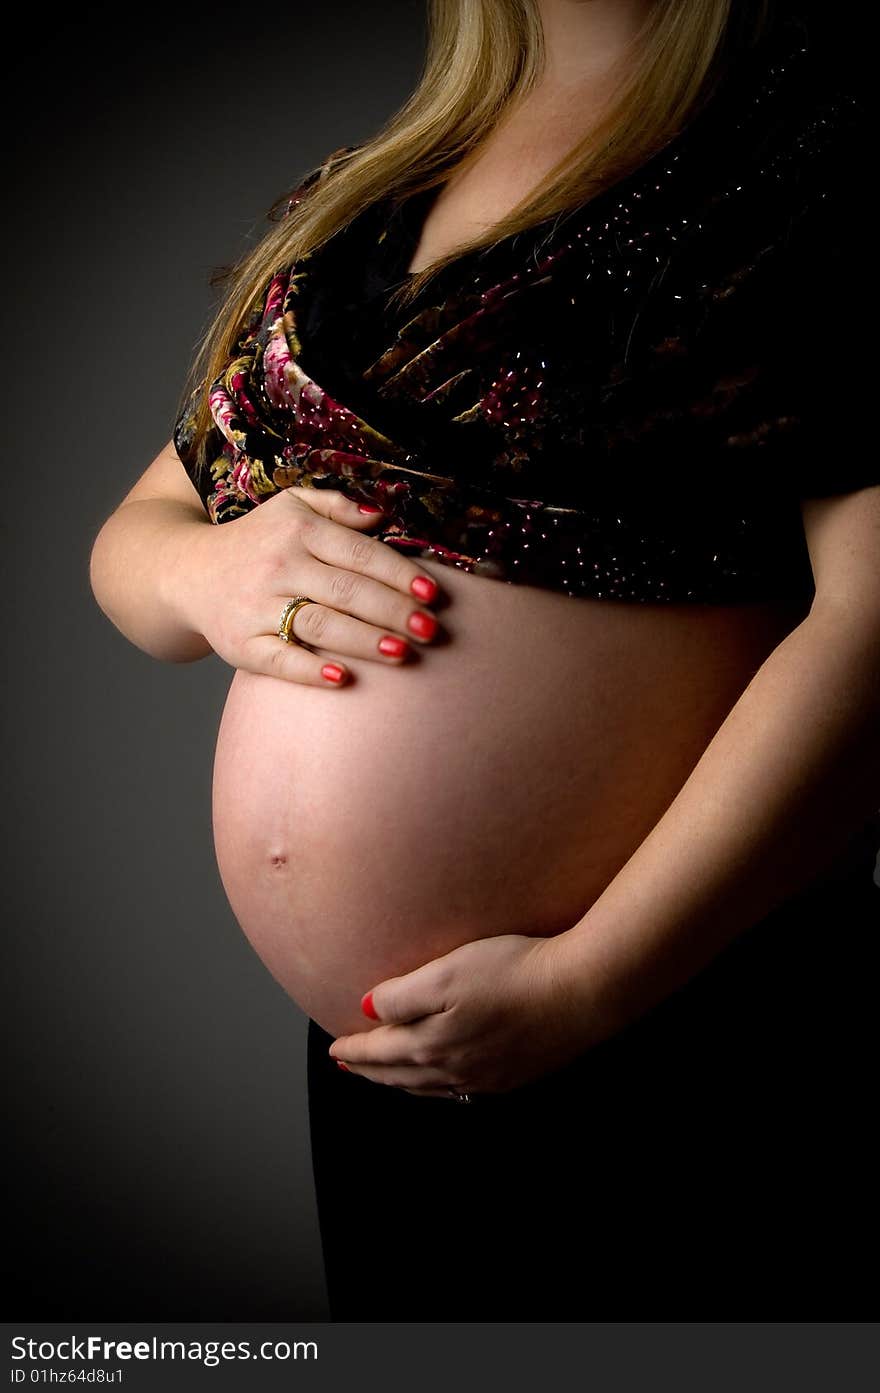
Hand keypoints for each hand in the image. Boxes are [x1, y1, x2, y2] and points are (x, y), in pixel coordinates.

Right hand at [177, 485, 444, 685]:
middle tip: (432, 630)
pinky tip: (342, 678)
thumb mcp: (291, 507)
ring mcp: (257, 607)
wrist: (185, 572)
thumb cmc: (256, 542)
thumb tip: (383, 516)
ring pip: (319, 624)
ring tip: (403, 653)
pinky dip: (309, 670)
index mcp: (297, 531)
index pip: (359, 553)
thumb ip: (337, 507)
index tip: (433, 594)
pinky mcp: (240, 644)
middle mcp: (278, 566)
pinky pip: (279, 660)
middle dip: (393, 611)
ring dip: (364, 640)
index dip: (399, 574)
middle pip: (346, 591)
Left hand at [328, 933, 602, 1097]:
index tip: (335, 1048)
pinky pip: (461, 1090)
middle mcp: (455, 1071)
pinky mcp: (516, 1074)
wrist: (580, 992)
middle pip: (400, 1075)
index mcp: (432, 1046)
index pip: (381, 1051)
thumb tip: (367, 1010)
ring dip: (402, 1081)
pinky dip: (437, 1087)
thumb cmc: (512, 973)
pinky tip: (443, 1079)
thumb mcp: (446, 973)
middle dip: (372, 1070)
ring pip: (430, 1087)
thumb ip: (401, 995)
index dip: (355, 1049)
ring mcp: (488, 1077)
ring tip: (388, 1074)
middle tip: (350, 1065)